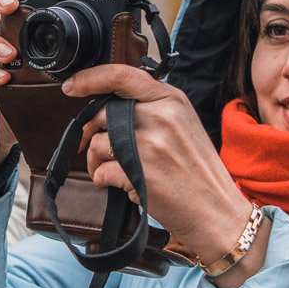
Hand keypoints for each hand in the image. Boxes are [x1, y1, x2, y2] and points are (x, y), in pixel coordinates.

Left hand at [67, 65, 270, 287]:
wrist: (218, 211)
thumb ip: (152, 110)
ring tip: (110, 175)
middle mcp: (160, 116)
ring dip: (95, 162)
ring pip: (97, 143)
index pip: (122, 75)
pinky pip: (102, 171)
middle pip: (102, 113)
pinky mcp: (139, 172)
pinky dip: (104, 181)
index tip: (71, 86)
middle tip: (92, 149)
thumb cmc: (199, 172)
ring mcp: (149, 144)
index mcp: (171, 100)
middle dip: (89, 133)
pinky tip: (122, 187)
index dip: (89, 78)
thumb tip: (109, 108)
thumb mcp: (184, 126)